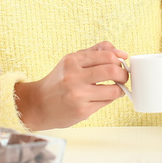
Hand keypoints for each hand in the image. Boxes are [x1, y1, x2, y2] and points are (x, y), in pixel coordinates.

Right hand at [14, 41, 129, 130]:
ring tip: (116, 89)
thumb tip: (121, 53)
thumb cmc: (59, 81)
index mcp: (73, 61)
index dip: (119, 60)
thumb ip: (96, 52)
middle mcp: (74, 76)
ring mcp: (78, 94)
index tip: (120, 64)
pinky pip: (106, 103)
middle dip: (124, 74)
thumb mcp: (72, 61)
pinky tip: (102, 97)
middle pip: (113, 70)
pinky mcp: (82, 110)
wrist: (38, 105)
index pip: (107, 55)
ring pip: (114, 90)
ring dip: (120, 89)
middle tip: (122, 77)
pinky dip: (109, 99)